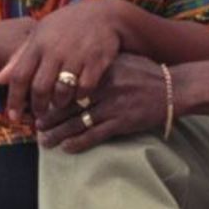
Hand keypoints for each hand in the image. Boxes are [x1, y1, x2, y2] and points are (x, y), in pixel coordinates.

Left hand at [0, 0, 125, 122]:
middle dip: (38, 106)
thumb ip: (19, 57)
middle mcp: (54, 50)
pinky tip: (78, 96)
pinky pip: (84, 88)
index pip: (19, 76)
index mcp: (37, 44)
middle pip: (40, 88)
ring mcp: (76, 56)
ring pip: (62, 91)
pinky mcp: (96, 61)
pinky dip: (80, 96)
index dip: (14, 99)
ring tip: (59, 104)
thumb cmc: (65, 26)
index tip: (13, 117)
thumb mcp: (39, 34)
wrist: (102, 15)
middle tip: (40, 114)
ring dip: (59, 103)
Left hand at [35, 54, 168, 152]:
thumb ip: (97, 64)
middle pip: (68, 104)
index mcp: (100, 70)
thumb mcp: (120, 60)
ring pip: (77, 122)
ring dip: (58, 133)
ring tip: (44, 140)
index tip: (38, 103)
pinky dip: (79, 143)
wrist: (173, 88)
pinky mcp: (122, 123)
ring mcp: (113, 106)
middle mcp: (103, 87)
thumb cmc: (145, 72)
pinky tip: (66, 148)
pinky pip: (95, 135)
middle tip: (35, 125)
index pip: (67, 84)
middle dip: (49, 117)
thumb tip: (71, 67)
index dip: (50, 95)